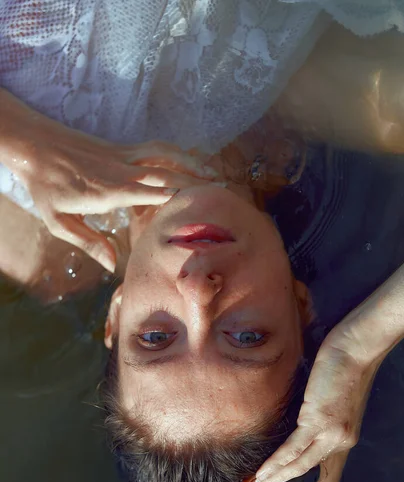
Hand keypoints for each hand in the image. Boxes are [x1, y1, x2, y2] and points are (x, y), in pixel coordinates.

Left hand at [15, 116, 216, 270]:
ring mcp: (122, 156)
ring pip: (164, 155)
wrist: (33, 145)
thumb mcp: (59, 221)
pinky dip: (176, 151)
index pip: (147, 192)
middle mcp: (119, 171)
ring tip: (214, 171)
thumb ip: (88, 242)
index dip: (174, 195)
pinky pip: (155, 147)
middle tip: (221, 190)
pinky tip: (189, 157)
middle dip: (194, 181)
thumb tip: (113, 265)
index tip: (199, 203)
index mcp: (106, 192)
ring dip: (191, 161)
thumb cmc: (45, 186)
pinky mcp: (121, 148)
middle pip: (163, 173)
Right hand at [242, 325, 381, 481]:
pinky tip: (261, 473)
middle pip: (315, 481)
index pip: (330, 477)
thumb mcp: (335, 397)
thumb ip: (320, 413)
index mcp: (345, 437)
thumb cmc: (347, 363)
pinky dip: (275, 464)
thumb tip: (302, 415)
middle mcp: (341, 441)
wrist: (357, 346)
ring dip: (272, 480)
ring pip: (298, 467)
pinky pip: (293, 449)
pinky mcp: (318, 421)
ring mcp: (330, 433)